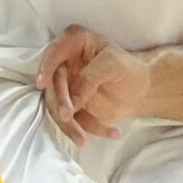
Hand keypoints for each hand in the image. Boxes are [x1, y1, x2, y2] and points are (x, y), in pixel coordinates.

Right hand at [38, 25, 148, 142]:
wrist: (140, 89)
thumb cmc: (128, 68)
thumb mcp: (114, 65)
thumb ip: (90, 77)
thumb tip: (72, 101)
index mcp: (74, 43)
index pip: (55, 52)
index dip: (46, 66)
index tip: (43, 83)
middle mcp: (64, 63)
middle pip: (53, 84)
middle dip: (60, 102)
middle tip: (67, 115)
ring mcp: (65, 86)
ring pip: (57, 106)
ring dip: (70, 125)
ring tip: (83, 140)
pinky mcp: (70, 105)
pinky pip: (73, 120)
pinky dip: (91, 128)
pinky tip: (114, 132)